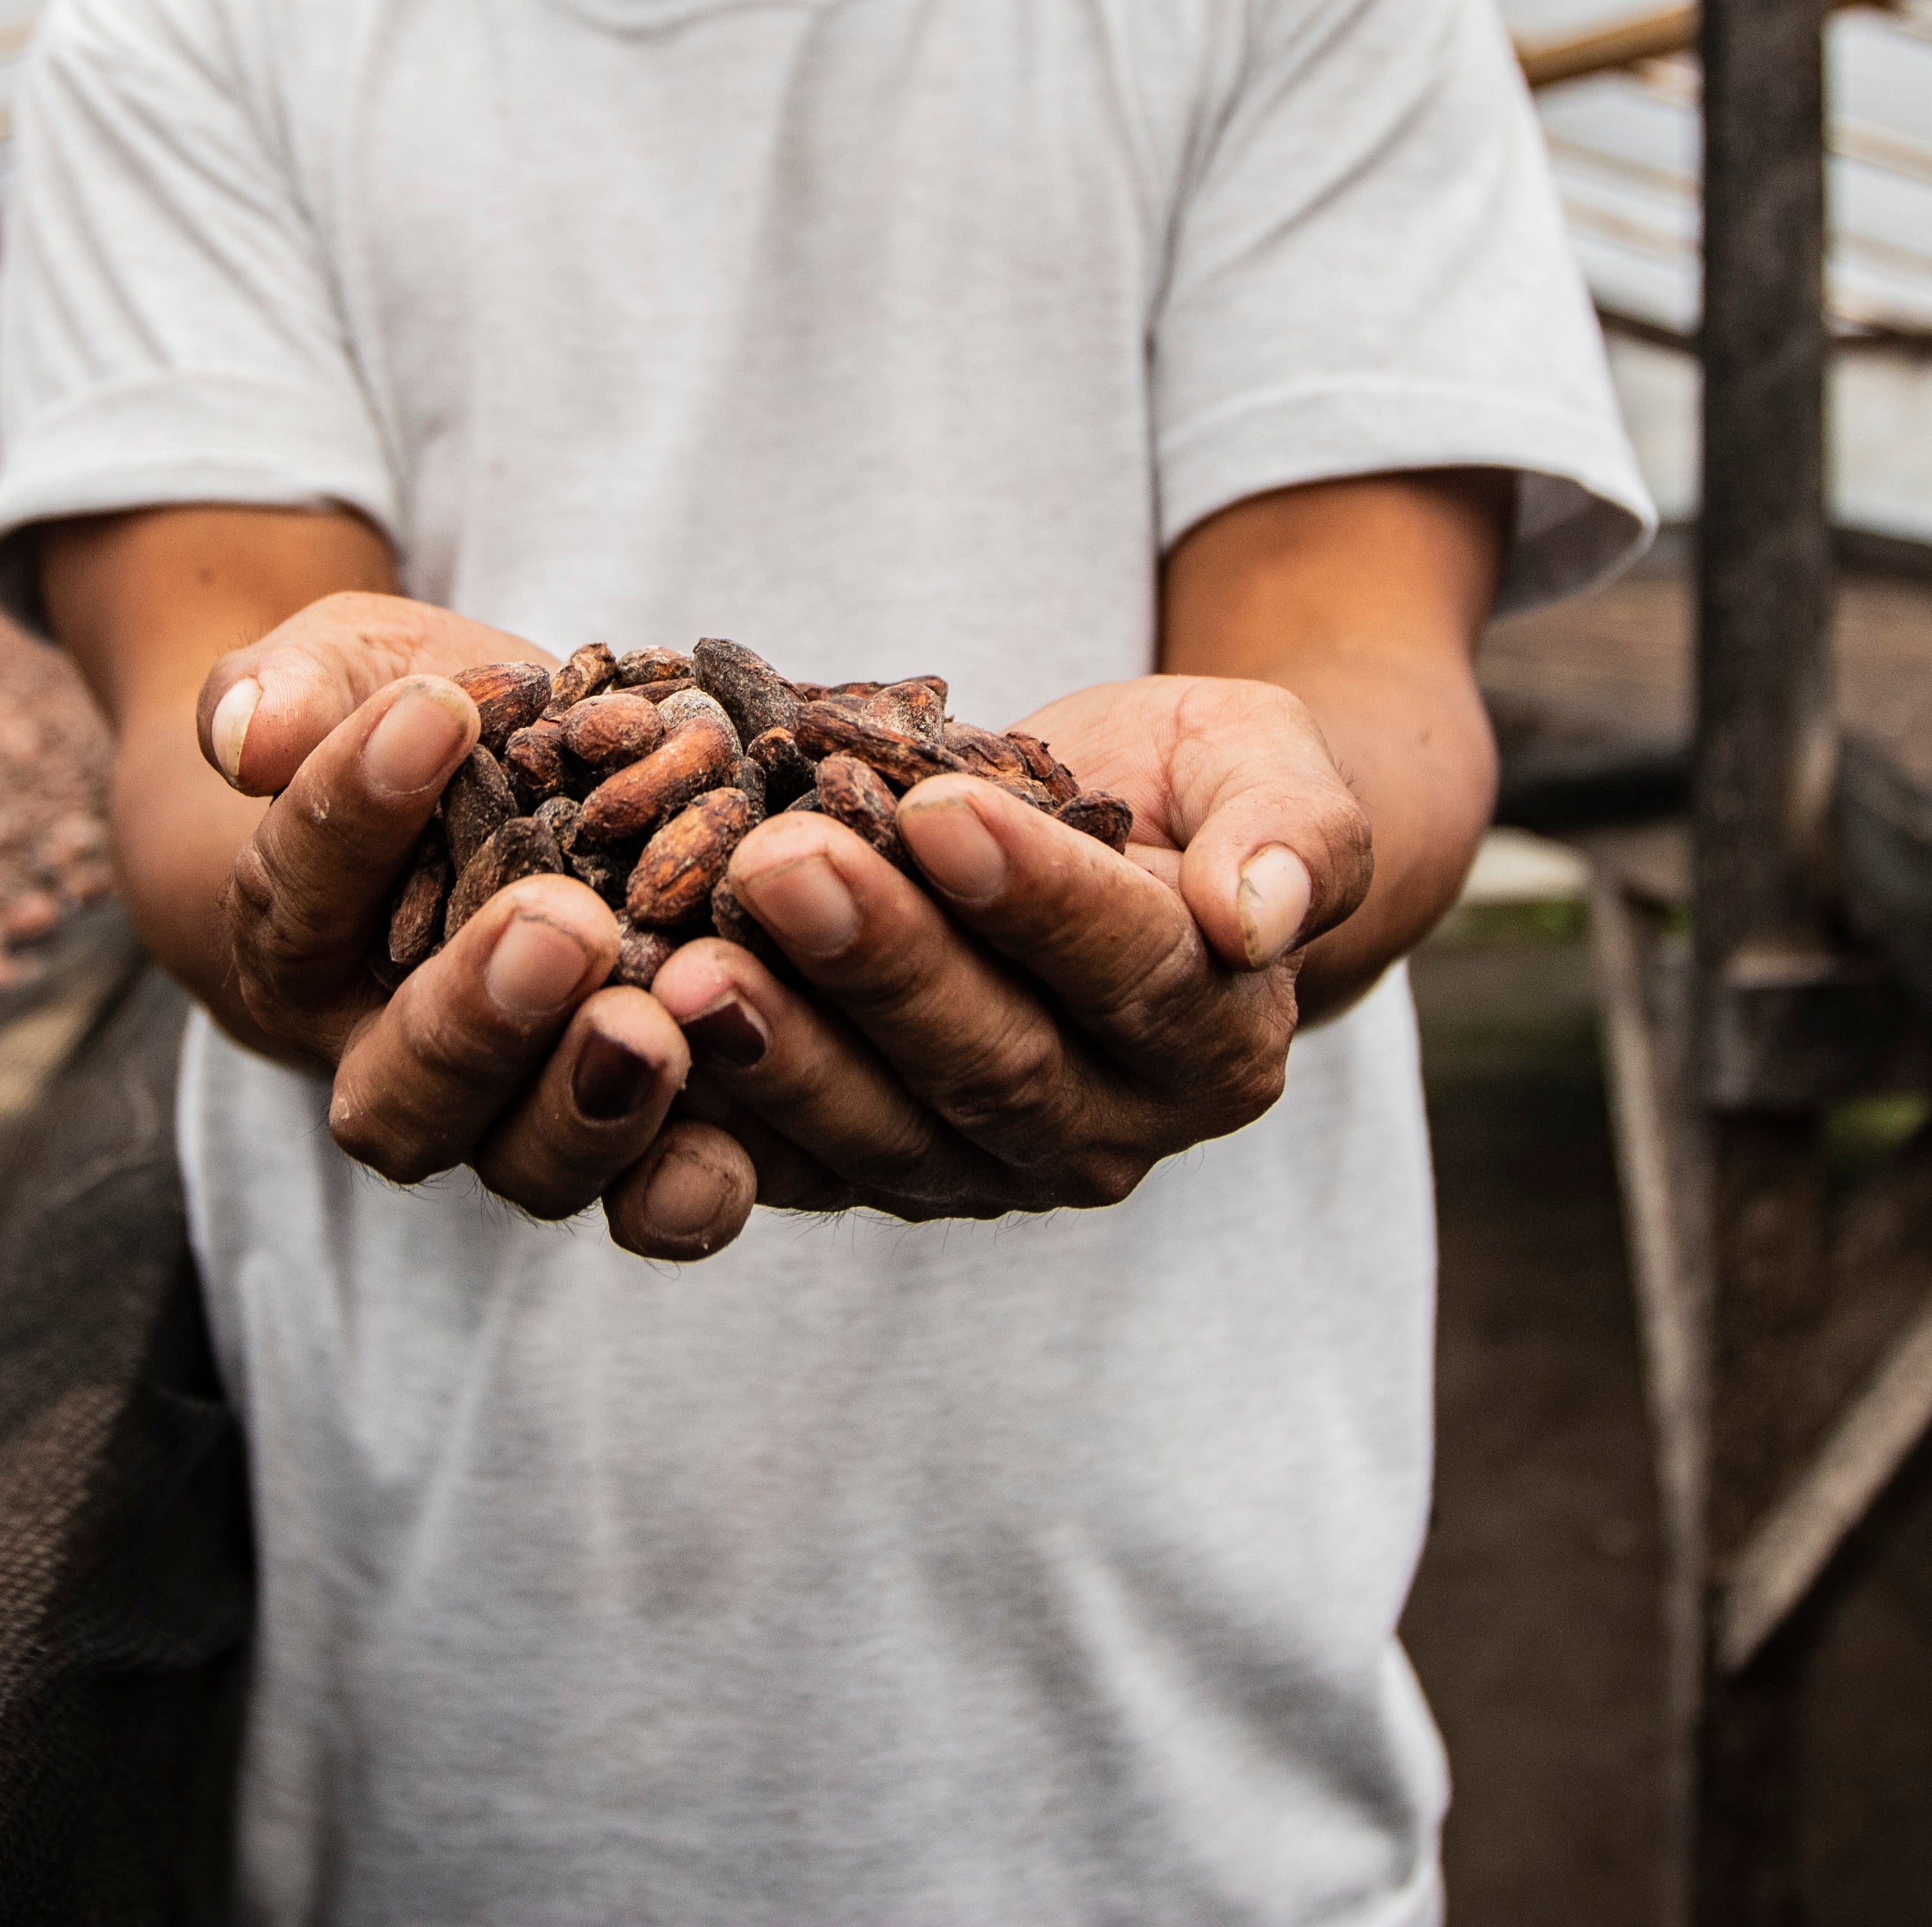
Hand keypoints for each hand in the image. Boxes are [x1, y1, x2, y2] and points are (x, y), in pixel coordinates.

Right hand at [196, 593, 758, 1258]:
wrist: (501, 788)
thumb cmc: (414, 718)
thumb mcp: (352, 666)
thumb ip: (293, 686)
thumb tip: (241, 732)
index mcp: (295, 944)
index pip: (301, 890)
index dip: (354, 810)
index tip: (433, 713)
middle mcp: (388, 1060)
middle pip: (404, 1089)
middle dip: (478, 1016)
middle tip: (561, 926)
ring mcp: (509, 1115)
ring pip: (524, 1160)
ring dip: (588, 1108)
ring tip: (653, 1026)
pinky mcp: (626, 1128)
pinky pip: (643, 1195)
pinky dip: (685, 1187)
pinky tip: (736, 1149)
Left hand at [649, 676, 1375, 1219]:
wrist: (1115, 843)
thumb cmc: (1194, 787)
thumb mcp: (1268, 760)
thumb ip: (1298, 829)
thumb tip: (1261, 915)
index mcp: (1217, 1040)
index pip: (1132, 971)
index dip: (1038, 898)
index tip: (944, 810)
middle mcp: (1108, 1133)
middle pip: (994, 1062)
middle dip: (881, 964)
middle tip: (779, 865)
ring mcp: (979, 1170)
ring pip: (880, 1127)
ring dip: (780, 1047)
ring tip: (684, 958)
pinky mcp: (867, 1169)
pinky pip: (785, 1161)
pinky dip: (711, 1112)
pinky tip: (633, 1034)